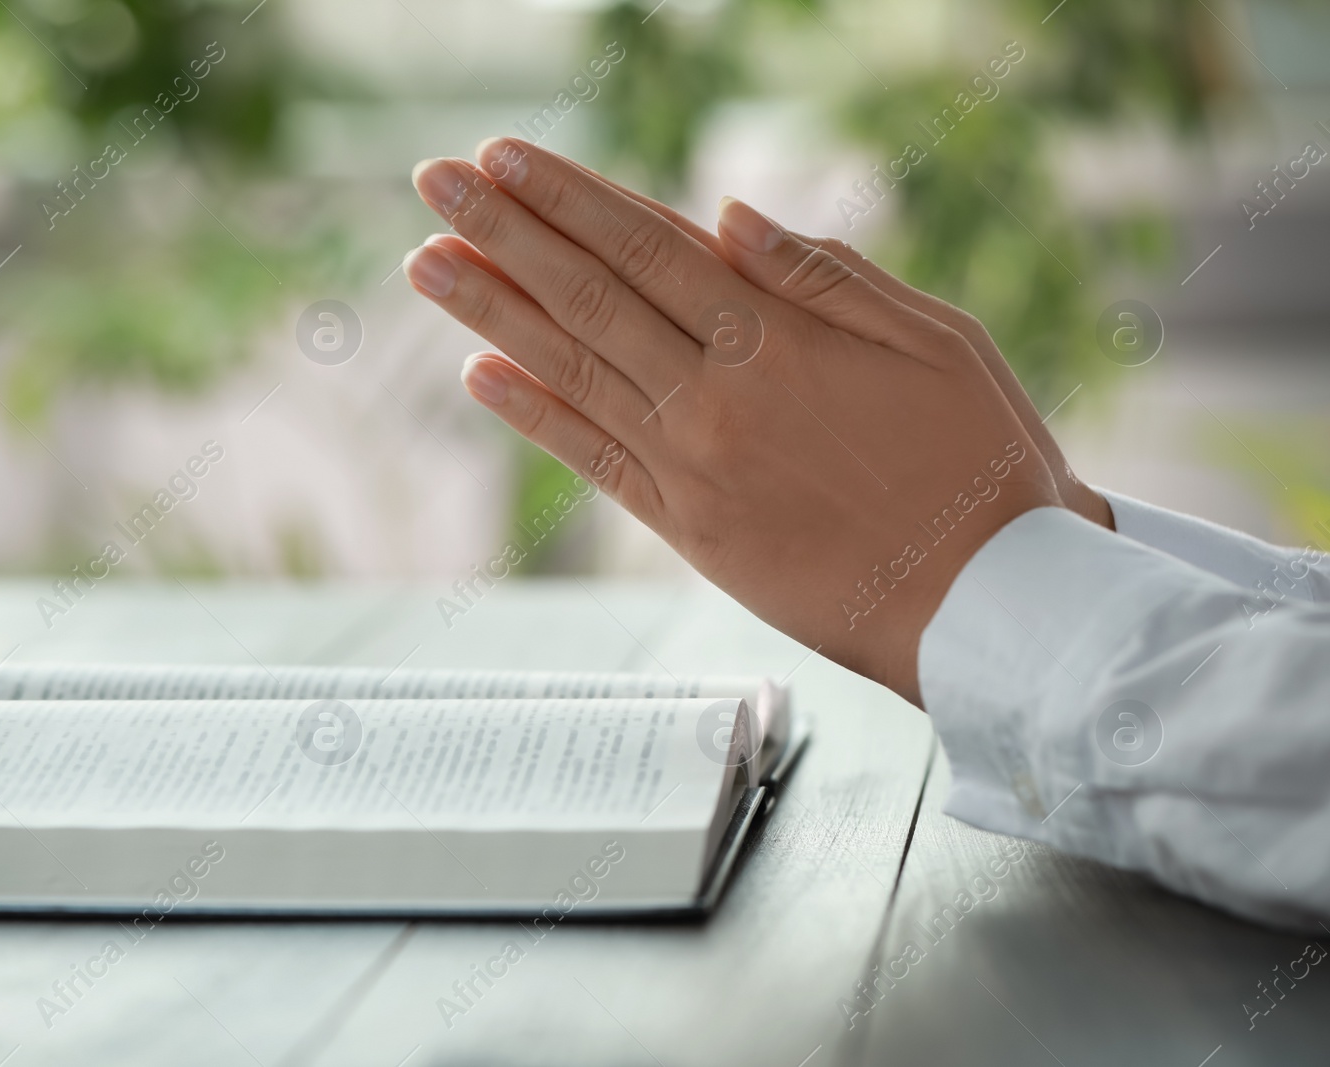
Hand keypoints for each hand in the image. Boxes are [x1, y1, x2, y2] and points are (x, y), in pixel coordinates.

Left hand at [403, 138, 1061, 703]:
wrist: (993, 607)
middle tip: (432, 182)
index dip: (566, 198)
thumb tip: (725, 215)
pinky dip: (533, 414)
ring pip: (572, 370)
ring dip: (489, 310)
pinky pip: (594, 461)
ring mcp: (695, 467)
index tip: (504, 158)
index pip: (645, 246)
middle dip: (502, 231)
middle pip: (588, 295)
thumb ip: (826, 276)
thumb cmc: (983, 463)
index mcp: (779, 339)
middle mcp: (718, 397)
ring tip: (423, 261)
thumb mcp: (937, 340)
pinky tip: (477, 371)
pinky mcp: (691, 533)